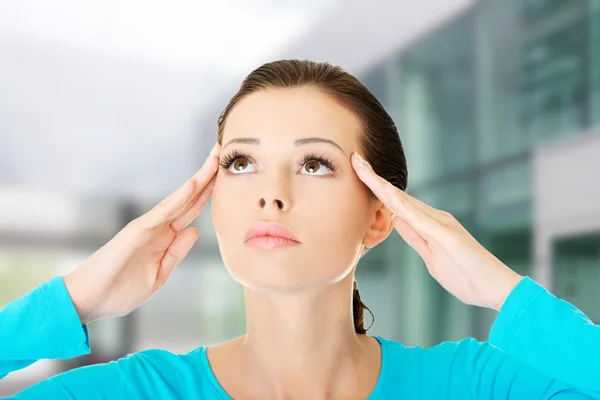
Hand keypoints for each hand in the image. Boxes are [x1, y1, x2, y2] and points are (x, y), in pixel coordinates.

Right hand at [63, 143, 220, 324]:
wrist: (90, 300)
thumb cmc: (121, 290)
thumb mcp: (159, 274)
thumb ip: (177, 252)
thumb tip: (195, 230)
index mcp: (165, 238)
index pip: (192, 210)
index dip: (209, 192)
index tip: (225, 176)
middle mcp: (158, 227)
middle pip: (189, 198)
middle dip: (207, 176)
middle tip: (222, 152)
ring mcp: (148, 226)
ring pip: (179, 199)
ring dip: (198, 179)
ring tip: (215, 159)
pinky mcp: (137, 231)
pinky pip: (162, 212)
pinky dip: (178, 198)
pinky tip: (194, 185)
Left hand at [351, 152, 522, 310]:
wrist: (496, 288)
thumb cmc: (466, 276)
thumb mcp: (431, 257)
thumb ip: (415, 238)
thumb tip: (397, 221)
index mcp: (429, 224)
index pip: (396, 204)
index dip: (377, 189)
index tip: (358, 175)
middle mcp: (435, 218)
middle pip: (397, 196)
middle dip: (373, 178)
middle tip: (354, 159)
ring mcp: (441, 224)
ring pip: (404, 201)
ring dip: (381, 184)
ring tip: (362, 168)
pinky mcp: (446, 234)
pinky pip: (419, 217)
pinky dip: (401, 205)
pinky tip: (386, 194)